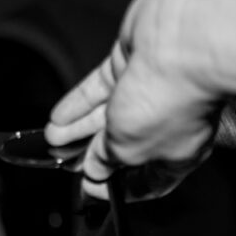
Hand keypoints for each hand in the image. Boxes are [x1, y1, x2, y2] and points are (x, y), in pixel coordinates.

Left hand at [46, 0, 223, 195]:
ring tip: (53, 141)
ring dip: (77, 129)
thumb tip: (96, 168)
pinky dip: (78, 103)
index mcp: (177, 155)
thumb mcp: (128, 149)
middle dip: (92, 154)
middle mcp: (167, 123)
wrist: (183, 45)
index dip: (118, 188)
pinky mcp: (132, 62)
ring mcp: (148, 90)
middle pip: (122, 145)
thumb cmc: (171, 101)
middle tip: (68, 163)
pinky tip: (58, 117)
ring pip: (107, 114)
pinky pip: (99, 88)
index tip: (93, 190)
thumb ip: (107, 159)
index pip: (146, 180)